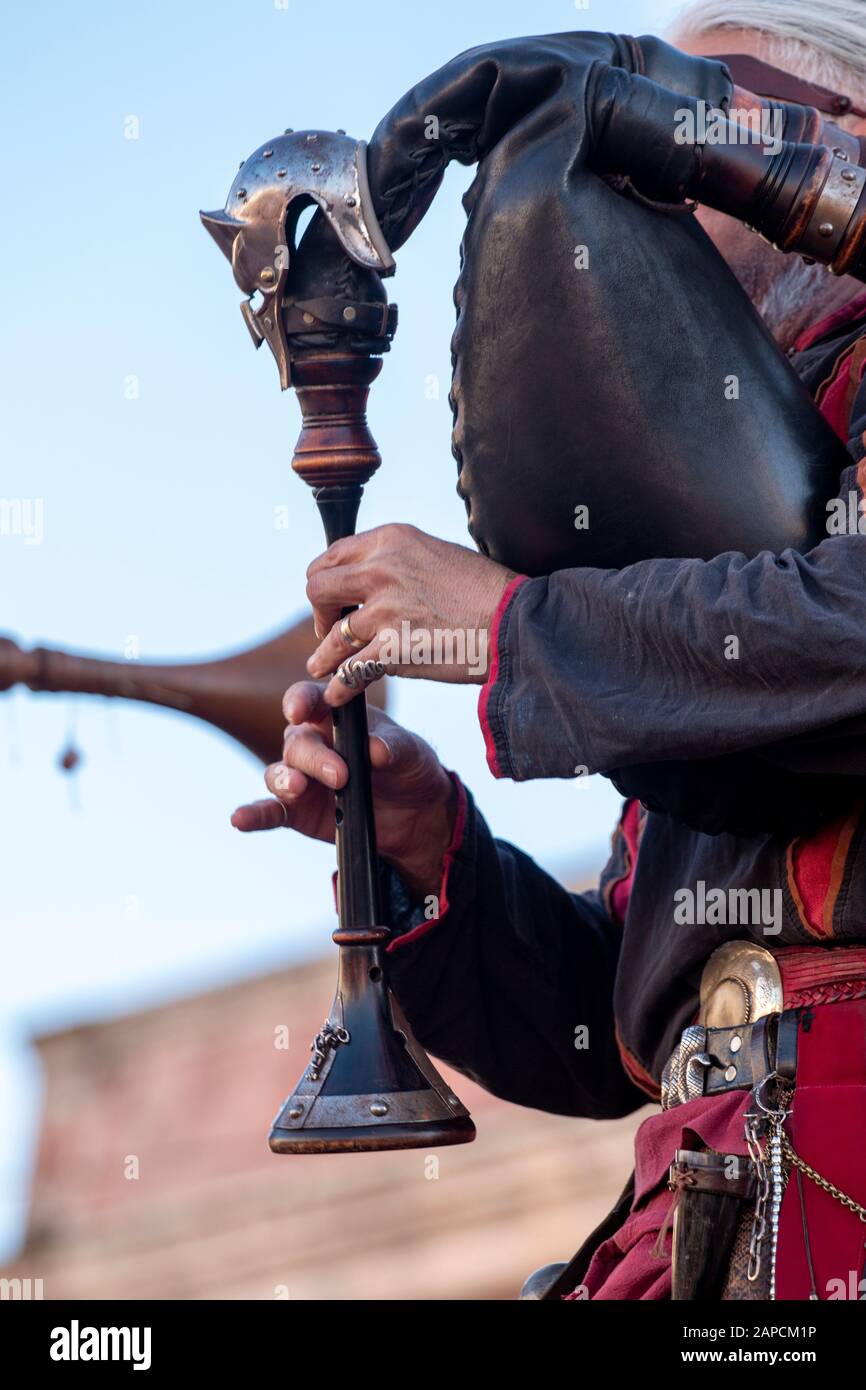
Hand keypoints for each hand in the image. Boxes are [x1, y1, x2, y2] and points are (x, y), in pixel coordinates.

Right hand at [231, 680, 456, 898]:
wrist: (417, 812)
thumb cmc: (408, 765)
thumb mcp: (409, 750)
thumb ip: (392, 747)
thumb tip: (376, 750)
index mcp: (334, 715)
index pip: (309, 699)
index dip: (300, 701)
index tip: (299, 711)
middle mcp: (312, 743)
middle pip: (297, 743)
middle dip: (314, 758)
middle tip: (340, 775)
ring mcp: (302, 778)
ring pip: (280, 773)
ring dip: (285, 780)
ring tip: (298, 789)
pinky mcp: (298, 812)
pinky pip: (271, 812)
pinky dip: (254, 815)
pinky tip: (240, 819)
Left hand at [304, 523, 514, 704]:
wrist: (514, 622)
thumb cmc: (485, 591)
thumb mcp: (438, 554)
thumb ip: (400, 560)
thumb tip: (375, 576)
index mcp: (392, 540)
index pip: (333, 554)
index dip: (325, 579)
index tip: (332, 598)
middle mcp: (382, 569)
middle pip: (318, 589)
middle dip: (318, 612)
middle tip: (327, 628)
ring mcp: (385, 610)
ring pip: (331, 636)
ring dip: (324, 655)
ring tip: (320, 665)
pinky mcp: (394, 650)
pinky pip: (351, 671)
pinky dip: (341, 687)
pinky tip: (339, 694)